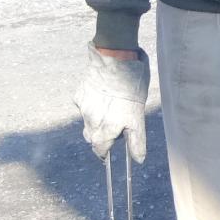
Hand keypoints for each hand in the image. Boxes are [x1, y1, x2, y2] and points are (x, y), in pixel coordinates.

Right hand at [75, 42, 149, 161]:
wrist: (115, 59)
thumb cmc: (132, 86)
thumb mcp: (139, 116)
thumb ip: (137, 139)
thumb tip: (139, 159)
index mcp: (107, 129)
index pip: (100, 150)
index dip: (103, 154)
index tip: (105, 155)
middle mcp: (92, 121)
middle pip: (92, 137)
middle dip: (100, 138)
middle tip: (112, 130)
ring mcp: (84, 108)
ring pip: (87, 122)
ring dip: (96, 121)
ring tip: (110, 109)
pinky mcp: (79, 95)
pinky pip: (84, 105)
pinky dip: (91, 105)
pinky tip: (102, 95)